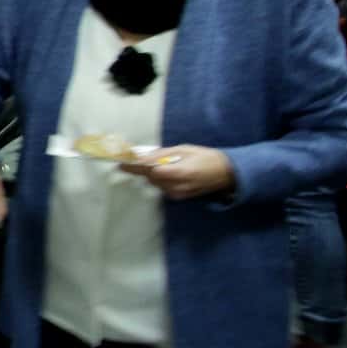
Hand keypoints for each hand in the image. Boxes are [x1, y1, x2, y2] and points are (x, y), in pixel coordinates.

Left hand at [120, 145, 234, 200]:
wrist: (225, 173)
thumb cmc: (205, 157)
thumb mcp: (184, 149)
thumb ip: (162, 154)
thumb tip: (141, 156)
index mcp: (178, 172)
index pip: (149, 170)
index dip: (134, 167)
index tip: (121, 163)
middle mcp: (176, 187)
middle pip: (150, 177)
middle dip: (144, 168)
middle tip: (141, 159)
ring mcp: (178, 194)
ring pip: (155, 183)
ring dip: (153, 174)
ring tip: (164, 164)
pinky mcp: (179, 197)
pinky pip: (162, 187)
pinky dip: (161, 179)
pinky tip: (171, 172)